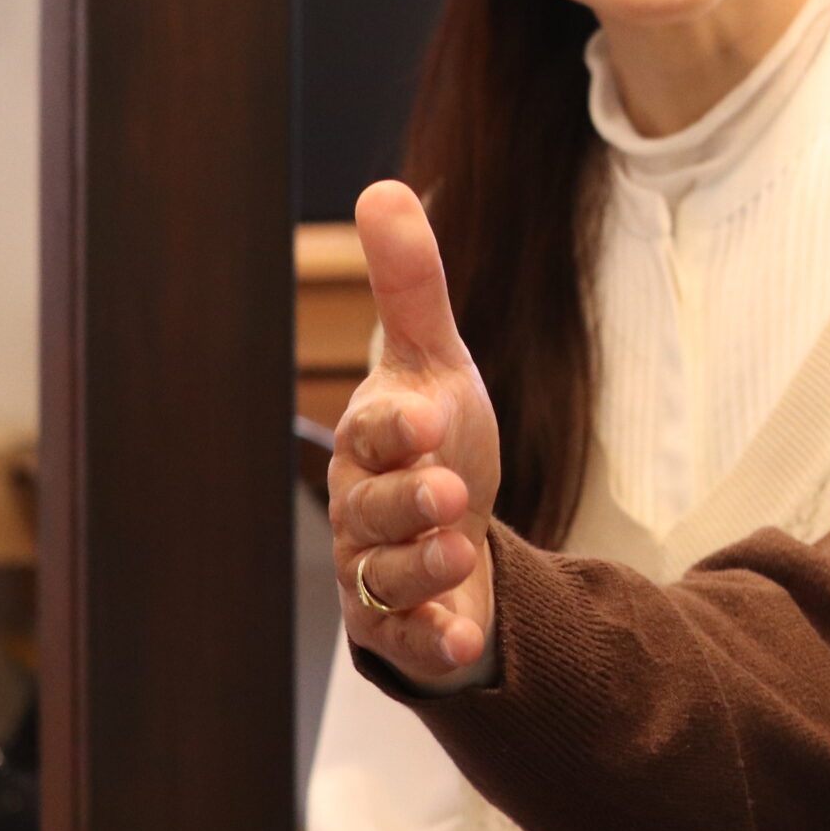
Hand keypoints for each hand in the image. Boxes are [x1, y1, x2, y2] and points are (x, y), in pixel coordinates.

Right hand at [328, 180, 502, 691]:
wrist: (454, 528)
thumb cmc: (436, 436)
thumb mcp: (436, 360)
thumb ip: (412, 286)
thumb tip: (383, 188)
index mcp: (371, 444)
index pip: (371, 435)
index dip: (395, 429)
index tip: (426, 416)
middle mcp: (363, 511)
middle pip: (374, 510)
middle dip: (408, 502)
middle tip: (449, 491)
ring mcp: (377, 573)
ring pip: (386, 578)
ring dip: (421, 568)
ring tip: (460, 551)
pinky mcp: (405, 627)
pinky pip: (411, 642)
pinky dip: (436, 642)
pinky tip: (466, 641)